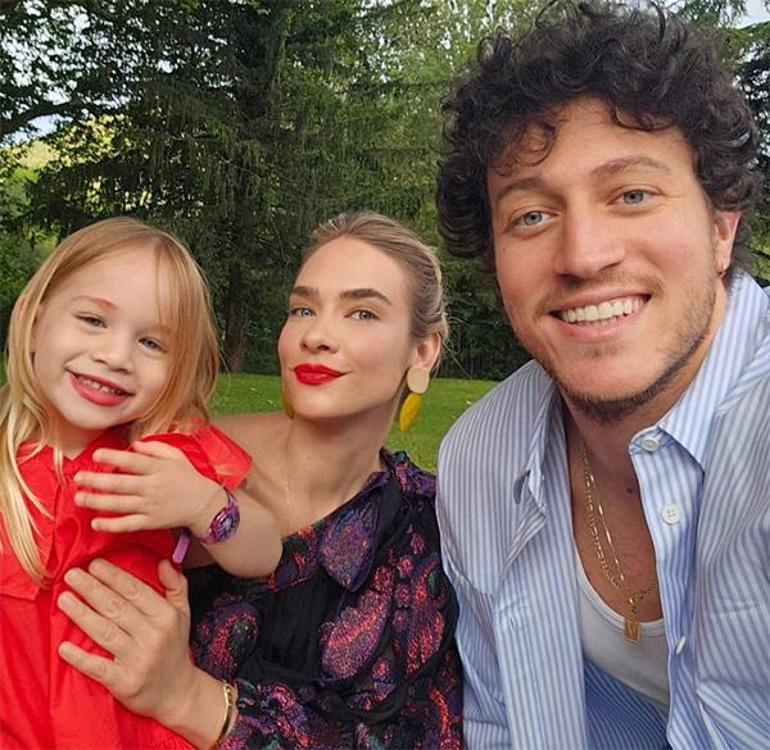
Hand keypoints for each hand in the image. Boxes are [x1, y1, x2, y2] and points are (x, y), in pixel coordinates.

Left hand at [57, 559, 196, 723]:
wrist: (176, 692)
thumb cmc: (174, 647)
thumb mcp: (183, 613)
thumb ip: (176, 586)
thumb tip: (163, 562)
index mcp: (166, 616)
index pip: (136, 591)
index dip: (114, 577)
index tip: (94, 564)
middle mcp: (153, 636)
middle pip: (117, 608)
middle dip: (92, 589)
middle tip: (71, 575)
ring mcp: (139, 660)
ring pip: (105, 632)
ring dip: (82, 615)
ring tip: (64, 599)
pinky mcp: (125, 682)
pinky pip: (99, 668)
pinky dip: (80, 658)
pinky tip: (63, 647)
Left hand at [74, 441, 222, 533]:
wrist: (204, 504)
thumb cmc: (187, 477)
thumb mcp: (176, 456)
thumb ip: (155, 448)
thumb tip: (133, 445)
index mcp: (158, 469)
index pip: (133, 461)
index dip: (114, 457)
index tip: (96, 454)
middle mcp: (153, 487)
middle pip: (121, 483)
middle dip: (97, 481)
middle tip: (78, 478)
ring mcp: (151, 506)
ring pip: (120, 504)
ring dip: (97, 502)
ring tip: (79, 498)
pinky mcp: (151, 522)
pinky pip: (128, 524)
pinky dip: (111, 525)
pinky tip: (95, 523)